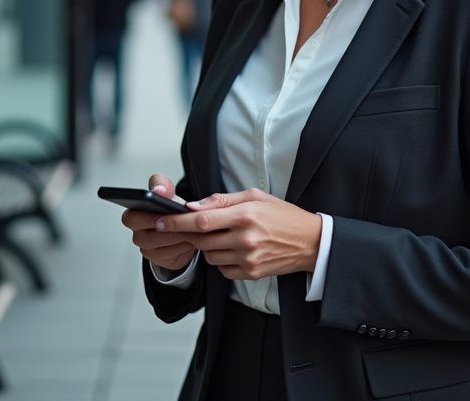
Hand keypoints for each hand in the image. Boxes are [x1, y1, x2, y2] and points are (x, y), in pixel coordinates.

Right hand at [120, 174, 198, 272]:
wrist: (182, 235)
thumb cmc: (173, 213)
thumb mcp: (170, 196)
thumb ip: (164, 187)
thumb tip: (159, 190)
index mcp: (136, 207)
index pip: (133, 200)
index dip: (144, 198)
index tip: (158, 194)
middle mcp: (136, 226)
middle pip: (142, 223)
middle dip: (163, 218)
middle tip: (180, 217)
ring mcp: (143, 243)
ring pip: (157, 239)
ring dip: (176, 233)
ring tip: (191, 228)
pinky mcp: (154, 257)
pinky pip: (167, 252)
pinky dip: (181, 246)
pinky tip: (189, 241)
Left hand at [157, 189, 321, 280]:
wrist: (310, 242)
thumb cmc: (282, 215)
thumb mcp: (255, 196)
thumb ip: (222, 200)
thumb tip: (193, 206)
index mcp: (245, 215)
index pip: (200, 220)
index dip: (176, 222)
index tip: (159, 221)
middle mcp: (245, 239)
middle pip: (200, 240)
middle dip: (189, 234)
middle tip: (189, 227)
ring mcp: (248, 259)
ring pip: (209, 256)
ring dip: (208, 246)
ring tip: (224, 236)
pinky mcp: (251, 273)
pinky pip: (222, 269)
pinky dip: (221, 260)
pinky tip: (234, 249)